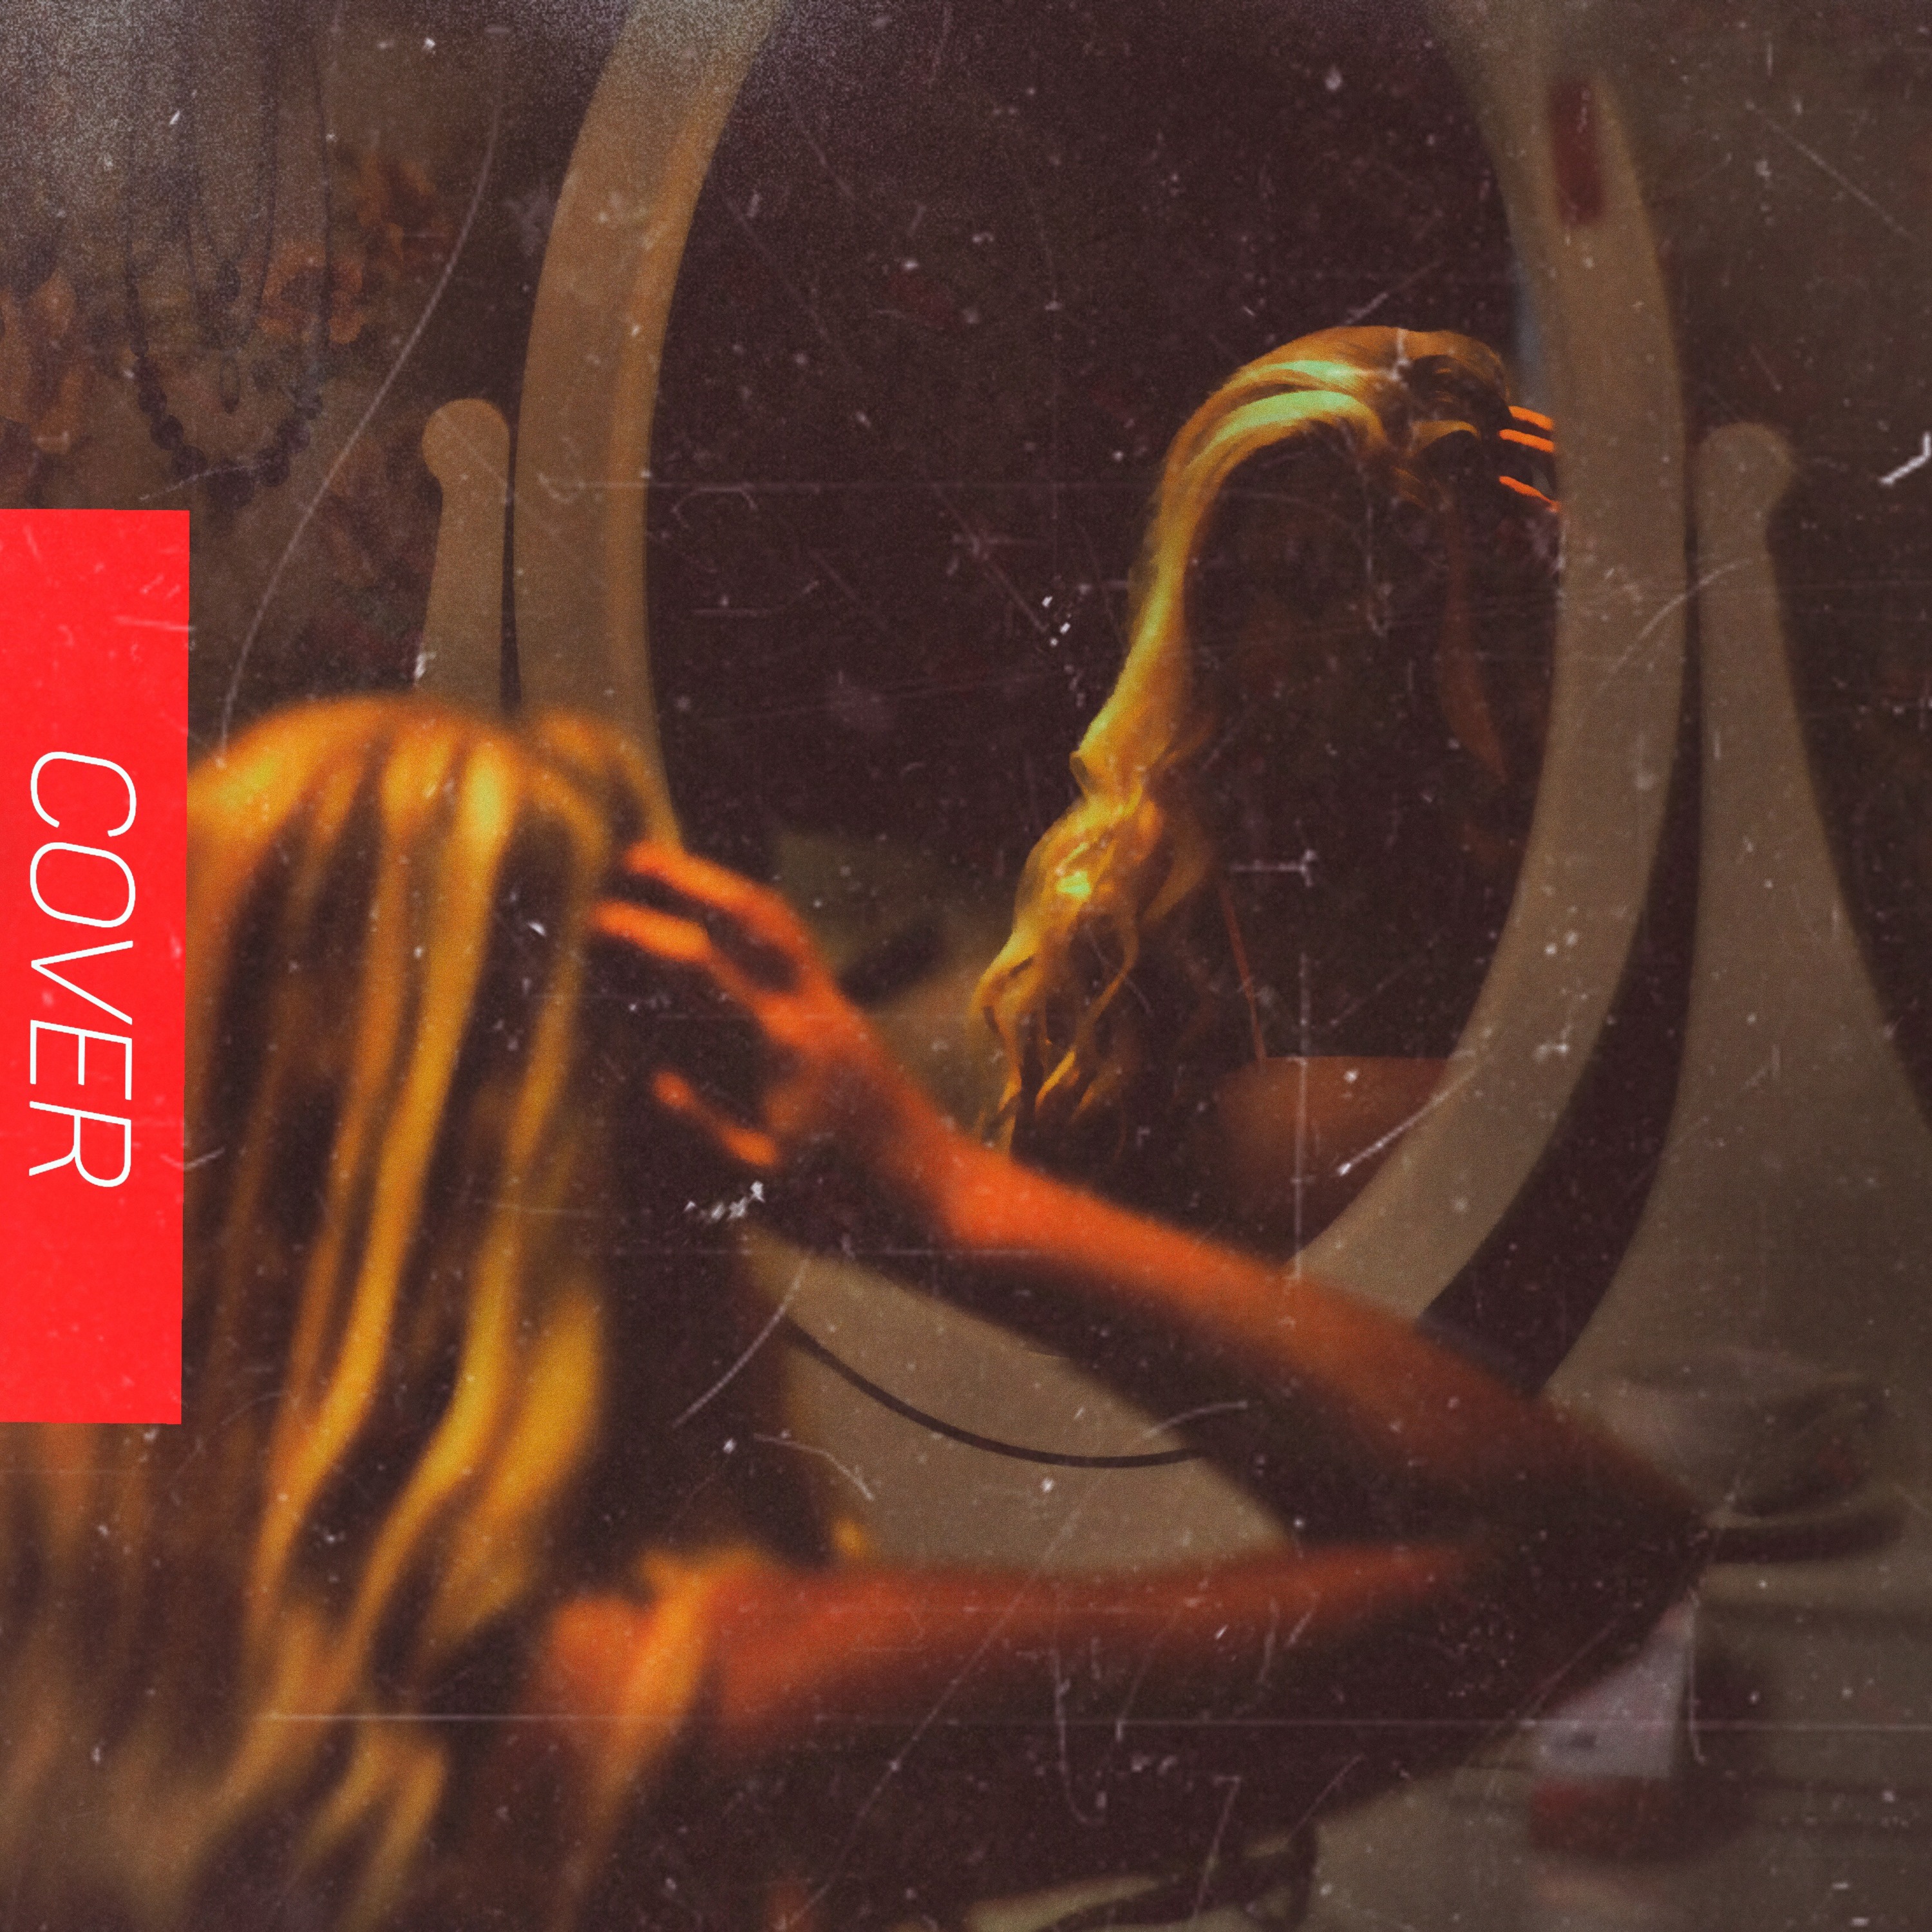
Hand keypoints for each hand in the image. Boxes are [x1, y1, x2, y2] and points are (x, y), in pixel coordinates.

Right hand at [590, 844, 945, 1217]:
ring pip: (782, 922)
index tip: (596, 919)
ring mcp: (835, 1006)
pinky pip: (796, 947)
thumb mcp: (762, 1178)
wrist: (938, 1194)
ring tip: (677, 874)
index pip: (705, 965)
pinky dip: (756, 920)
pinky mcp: (845, 1016)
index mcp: (783, 1043)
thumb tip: (652, 1080)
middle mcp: (813, 1007)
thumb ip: (705, 1126)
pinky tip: (729, 926)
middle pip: (753, 915)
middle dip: (692, 879)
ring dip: (727, 889)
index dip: (647, 934)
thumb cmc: (848, 1201)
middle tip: (635, 857)